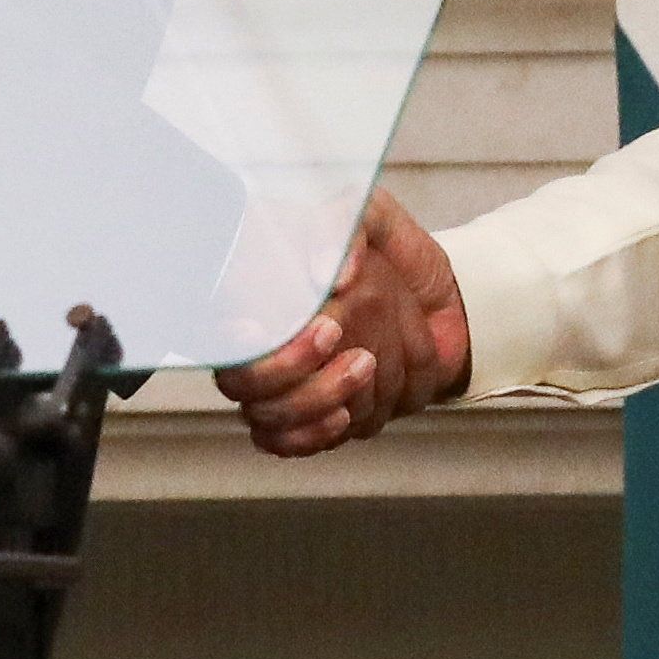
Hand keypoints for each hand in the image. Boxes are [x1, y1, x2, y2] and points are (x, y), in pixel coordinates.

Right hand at [216, 189, 469, 456]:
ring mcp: (280, 384)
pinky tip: (346, 414)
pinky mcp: (308, 415)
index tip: (261, 326)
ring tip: (368, 363)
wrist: (442, 300)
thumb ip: (347, 224)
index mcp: (258, 288)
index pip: (216, 324)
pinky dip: (318, 434)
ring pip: (270, 417)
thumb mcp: (372, 215)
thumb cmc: (391, 251)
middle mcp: (258, 342)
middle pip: (240, 382)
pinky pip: (291, 443)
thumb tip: (331, 273)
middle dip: (288, 366)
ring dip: (319, 396)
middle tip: (337, 331)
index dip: (233, 334)